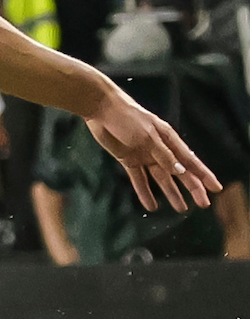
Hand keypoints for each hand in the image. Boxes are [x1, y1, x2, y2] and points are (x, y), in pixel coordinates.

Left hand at [84, 88, 220, 211]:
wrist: (102, 109)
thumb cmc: (129, 118)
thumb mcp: (148, 136)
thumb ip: (163, 155)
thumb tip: (181, 172)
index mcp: (169, 140)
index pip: (191, 161)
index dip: (204, 175)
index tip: (215, 188)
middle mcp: (160, 150)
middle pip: (180, 173)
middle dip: (192, 188)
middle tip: (203, 204)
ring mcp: (144, 156)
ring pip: (161, 178)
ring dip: (171, 192)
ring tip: (181, 208)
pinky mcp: (128, 159)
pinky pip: (139, 179)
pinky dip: (144, 192)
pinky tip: (151, 205)